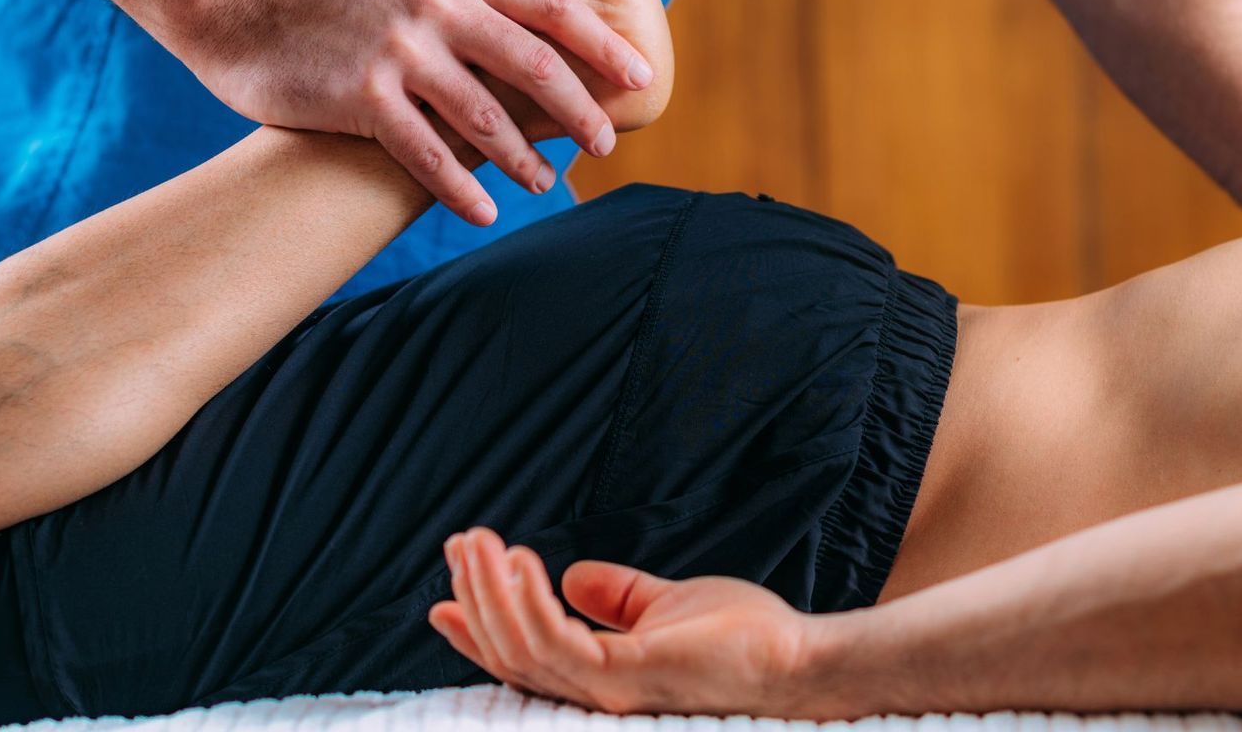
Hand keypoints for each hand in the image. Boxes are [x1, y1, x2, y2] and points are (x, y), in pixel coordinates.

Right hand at [183, 0, 652, 224]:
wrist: (242, 4)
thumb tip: (536, 32)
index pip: (552, 9)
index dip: (604, 46)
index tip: (640, 76)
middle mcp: (437, 6)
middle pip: (535, 66)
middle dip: (581, 112)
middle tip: (604, 143)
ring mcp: (400, 51)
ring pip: (487, 118)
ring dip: (524, 158)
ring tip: (544, 181)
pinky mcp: (363, 96)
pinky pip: (428, 155)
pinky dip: (461, 189)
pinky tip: (483, 211)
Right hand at [429, 528, 820, 716]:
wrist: (799, 660)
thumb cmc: (746, 640)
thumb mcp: (667, 606)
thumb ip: (619, 597)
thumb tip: (572, 576)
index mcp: (601, 682)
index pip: (524, 659)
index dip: (479, 628)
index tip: (442, 595)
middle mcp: (596, 697)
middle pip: (511, 654)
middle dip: (475, 598)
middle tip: (459, 545)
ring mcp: (609, 694)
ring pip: (522, 648)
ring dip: (489, 592)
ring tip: (476, 542)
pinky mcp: (626, 680)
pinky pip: (556, 643)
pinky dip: (529, 601)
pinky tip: (520, 561)